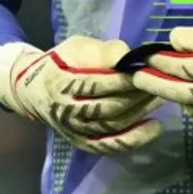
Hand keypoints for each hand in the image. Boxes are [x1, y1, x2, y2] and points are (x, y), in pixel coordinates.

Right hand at [0, 36, 163, 154]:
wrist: (33, 90)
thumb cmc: (60, 63)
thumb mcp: (75, 47)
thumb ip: (100, 51)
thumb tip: (127, 55)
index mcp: (60, 83)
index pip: (96, 84)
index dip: (123, 79)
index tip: (145, 69)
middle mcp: (65, 111)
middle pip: (107, 107)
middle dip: (136, 95)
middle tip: (157, 83)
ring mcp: (73, 130)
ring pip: (112, 126)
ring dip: (140, 113)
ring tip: (159, 98)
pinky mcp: (82, 142)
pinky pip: (110, 145)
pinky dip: (134, 139)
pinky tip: (154, 128)